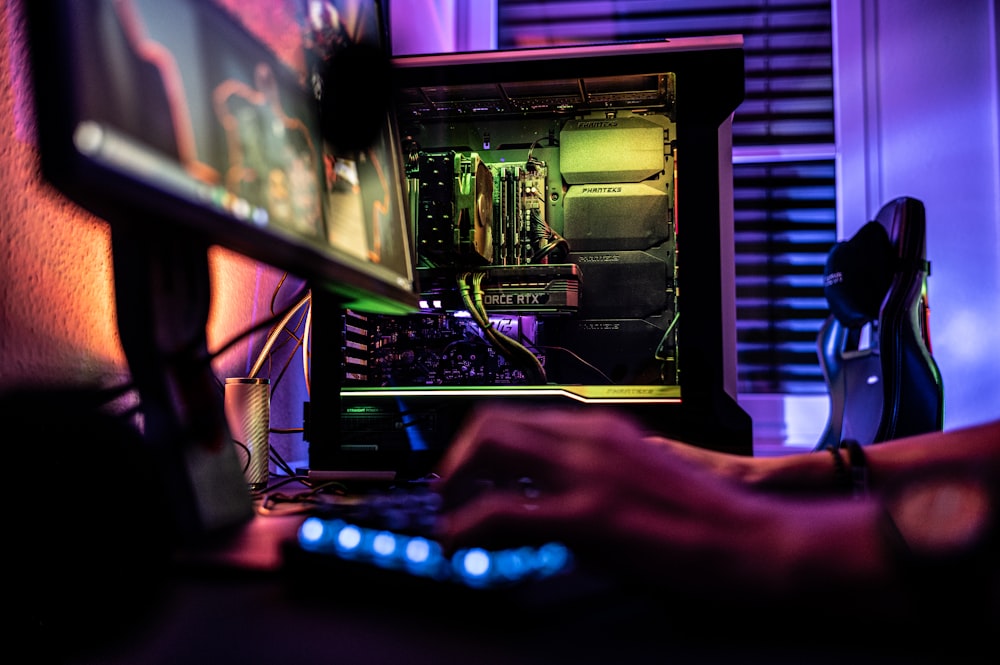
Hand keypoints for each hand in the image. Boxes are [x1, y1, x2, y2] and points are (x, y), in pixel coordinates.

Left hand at [431, 403, 793, 593]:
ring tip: (449, 514)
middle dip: (460, 454)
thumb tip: (549, 497)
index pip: (521, 415)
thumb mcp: (640, 477)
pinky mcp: (589, 515)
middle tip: (449, 487)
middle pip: (495, 420)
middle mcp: (590, 438)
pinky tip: (460, 541)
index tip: (467, 466)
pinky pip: (505, 510)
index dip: (482, 440)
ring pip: (491, 449)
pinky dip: (468, 524)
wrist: (754, 538)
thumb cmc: (707, 516)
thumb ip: (593, 477)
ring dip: (457, 480)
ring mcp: (587, 472)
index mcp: (604, 428)